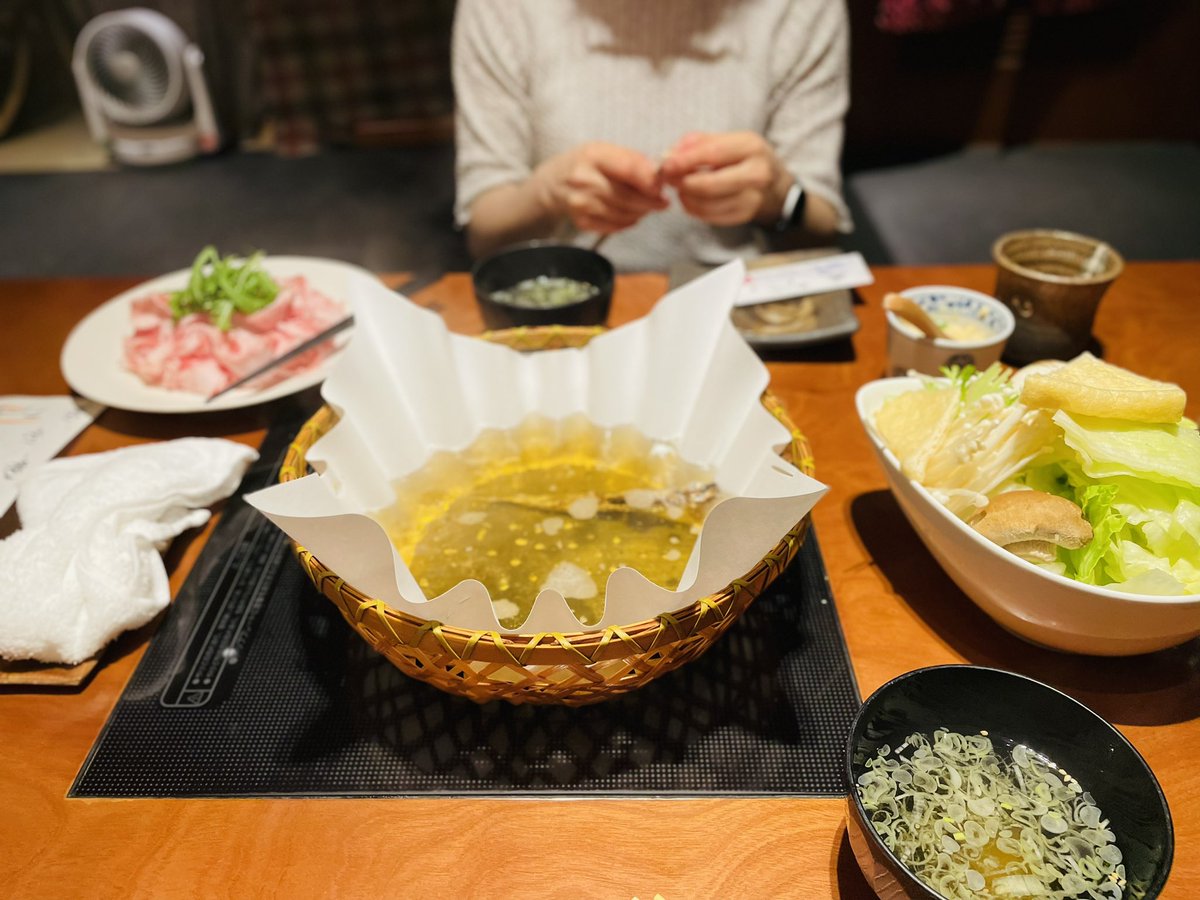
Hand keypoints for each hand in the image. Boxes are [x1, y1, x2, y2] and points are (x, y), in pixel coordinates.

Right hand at [532, 142, 667, 234]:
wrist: (554, 181)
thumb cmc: (588, 164)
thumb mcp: (606, 151)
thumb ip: (633, 161)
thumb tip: (660, 177)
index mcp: (593, 156)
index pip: (628, 169)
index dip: (649, 181)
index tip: (663, 188)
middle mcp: (584, 179)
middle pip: (627, 197)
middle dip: (650, 202)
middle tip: (663, 202)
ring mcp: (580, 203)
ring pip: (622, 214)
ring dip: (640, 213)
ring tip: (647, 207)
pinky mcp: (581, 221)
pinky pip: (613, 226)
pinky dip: (627, 222)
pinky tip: (630, 215)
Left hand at [660, 131, 792, 226]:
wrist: (774, 185)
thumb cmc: (743, 158)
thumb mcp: (727, 140)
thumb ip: (697, 143)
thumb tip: (670, 155)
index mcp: (751, 147)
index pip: (713, 153)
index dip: (686, 160)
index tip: (665, 164)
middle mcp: (757, 174)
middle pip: (710, 185)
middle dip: (683, 183)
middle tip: (668, 178)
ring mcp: (752, 199)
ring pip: (707, 204)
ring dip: (685, 197)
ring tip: (680, 187)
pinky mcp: (743, 216)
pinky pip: (709, 217)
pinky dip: (693, 208)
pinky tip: (691, 198)